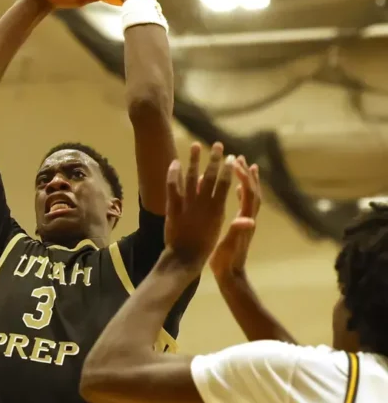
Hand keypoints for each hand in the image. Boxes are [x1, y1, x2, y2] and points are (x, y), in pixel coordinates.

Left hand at [164, 142, 236, 266]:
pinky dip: (173, 174)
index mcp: (217, 209)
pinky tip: (174, 162)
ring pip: (191, 177)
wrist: (185, 258)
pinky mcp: (173, 208)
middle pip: (209, 176)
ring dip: (194, 160)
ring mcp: (187, 205)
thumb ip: (217, 207)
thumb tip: (221, 192)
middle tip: (217, 144)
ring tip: (195, 145)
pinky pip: (172, 187)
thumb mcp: (217, 227)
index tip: (230, 156)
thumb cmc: (204, 245)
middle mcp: (203, 204)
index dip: (227, 169)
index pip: (224, 184)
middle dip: (214, 159)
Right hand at [208, 156, 261, 277]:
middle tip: (241, 158)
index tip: (234, 162)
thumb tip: (249, 220)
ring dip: (248, 180)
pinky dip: (242, 192)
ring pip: (250, 195)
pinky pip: (244, 204)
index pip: (248, 193)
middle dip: (247, 174)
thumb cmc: (226, 262)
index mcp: (245, 219)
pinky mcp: (241, 225)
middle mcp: (249, 217)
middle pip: (252, 190)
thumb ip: (238, 232)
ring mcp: (246, 221)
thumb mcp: (229, 246)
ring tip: (243, 166)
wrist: (231, 275)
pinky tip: (235, 188)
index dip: (243, 177)